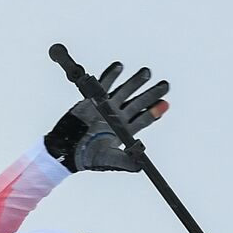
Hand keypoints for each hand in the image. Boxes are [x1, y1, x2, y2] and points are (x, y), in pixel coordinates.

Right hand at [44, 62, 169, 171]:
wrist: (66, 149)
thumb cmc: (88, 157)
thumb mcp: (108, 160)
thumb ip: (125, 161)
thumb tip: (140, 165)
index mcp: (125, 131)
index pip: (143, 119)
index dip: (154, 112)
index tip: (165, 104)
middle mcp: (118, 117)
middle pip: (138, 102)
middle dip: (152, 94)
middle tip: (165, 85)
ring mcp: (106, 107)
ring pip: (124, 91)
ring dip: (135, 82)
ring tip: (146, 73)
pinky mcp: (93, 100)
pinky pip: (104, 85)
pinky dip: (111, 75)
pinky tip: (119, 66)